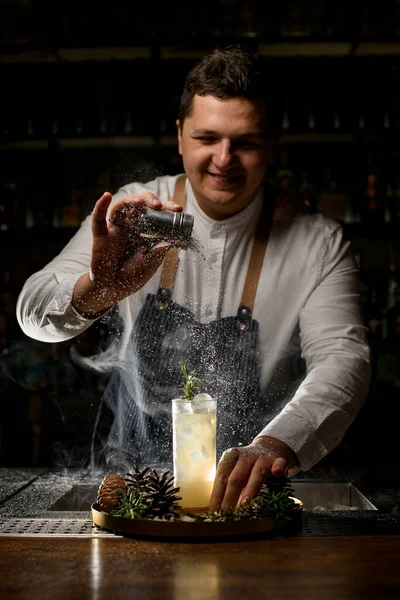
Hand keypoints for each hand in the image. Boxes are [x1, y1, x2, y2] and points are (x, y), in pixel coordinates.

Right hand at [72, 191, 181, 315]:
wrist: (111, 290)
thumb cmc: (131, 277)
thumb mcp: (149, 266)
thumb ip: (157, 254)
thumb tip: (168, 243)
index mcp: (144, 232)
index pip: (156, 215)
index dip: (167, 209)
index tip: (178, 209)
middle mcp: (130, 227)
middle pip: (140, 206)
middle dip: (150, 201)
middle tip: (159, 206)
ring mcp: (116, 230)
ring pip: (121, 208)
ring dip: (130, 201)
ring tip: (140, 203)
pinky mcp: (101, 236)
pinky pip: (98, 219)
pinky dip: (100, 206)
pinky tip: (106, 196)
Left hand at [209, 436, 298, 511]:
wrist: (266, 448)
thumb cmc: (246, 466)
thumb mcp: (234, 471)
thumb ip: (227, 486)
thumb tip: (218, 511)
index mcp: (230, 456)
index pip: (222, 477)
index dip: (218, 495)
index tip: (215, 511)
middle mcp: (245, 455)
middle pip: (236, 477)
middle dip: (230, 497)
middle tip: (227, 514)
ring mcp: (262, 457)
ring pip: (257, 473)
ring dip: (251, 490)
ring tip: (244, 505)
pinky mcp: (277, 460)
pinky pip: (279, 463)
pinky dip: (279, 467)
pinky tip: (277, 472)